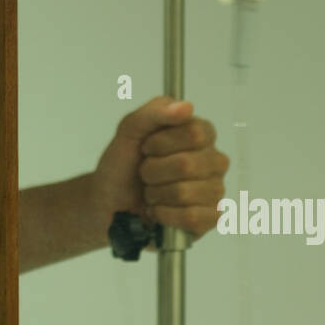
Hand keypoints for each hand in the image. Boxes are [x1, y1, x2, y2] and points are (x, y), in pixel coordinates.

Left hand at [92, 95, 229, 250]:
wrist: (109, 202)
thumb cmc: (123, 165)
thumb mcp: (129, 130)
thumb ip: (154, 112)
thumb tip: (186, 106)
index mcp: (200, 134)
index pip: (195, 133)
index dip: (162, 143)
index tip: (146, 147)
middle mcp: (214, 160)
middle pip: (187, 165)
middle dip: (153, 171)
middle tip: (145, 173)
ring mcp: (215, 190)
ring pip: (186, 192)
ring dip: (156, 194)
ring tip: (151, 192)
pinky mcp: (210, 218)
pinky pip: (191, 217)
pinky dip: (164, 214)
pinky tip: (158, 210)